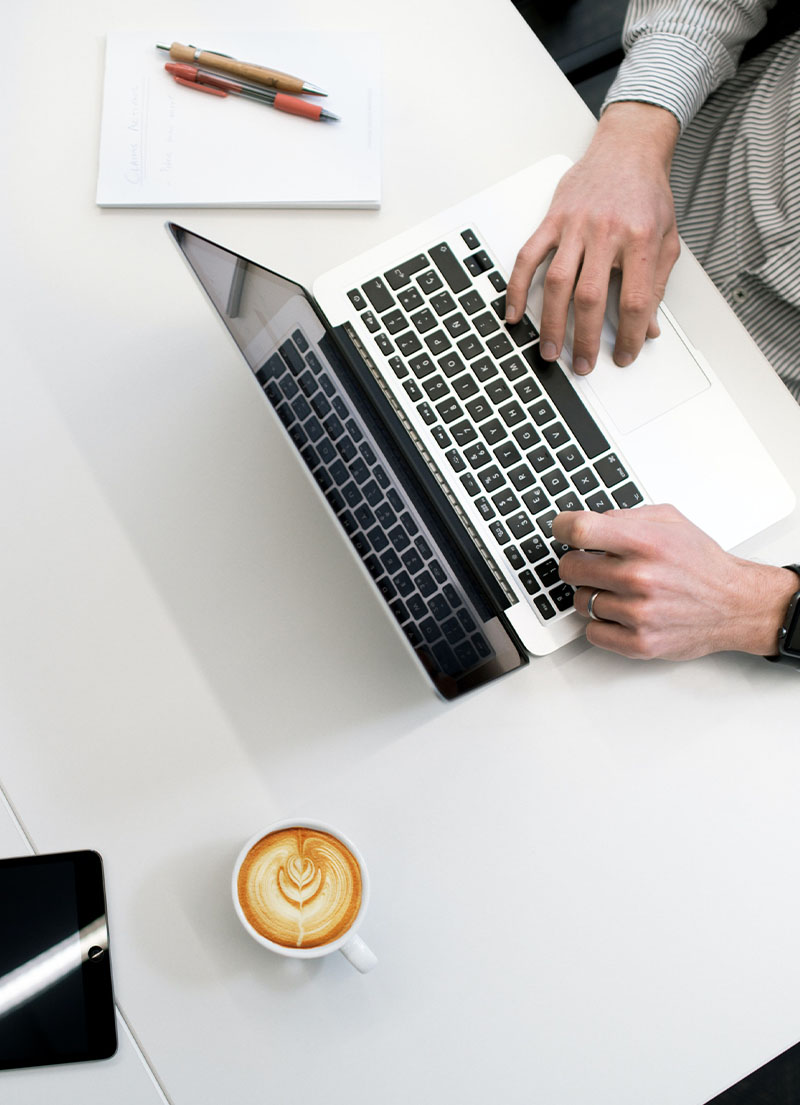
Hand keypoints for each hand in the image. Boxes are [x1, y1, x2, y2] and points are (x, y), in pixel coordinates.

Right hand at [505, 102, 680, 374]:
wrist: (627, 149)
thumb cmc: (647, 194)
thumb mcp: (666, 239)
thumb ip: (656, 284)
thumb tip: (650, 328)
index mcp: (640, 239)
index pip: (635, 300)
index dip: (631, 335)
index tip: (625, 356)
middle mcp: (606, 231)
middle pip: (590, 297)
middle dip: (585, 339)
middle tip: (583, 365)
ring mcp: (575, 225)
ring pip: (557, 283)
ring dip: (551, 323)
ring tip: (550, 350)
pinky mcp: (552, 219)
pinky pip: (528, 257)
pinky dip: (518, 287)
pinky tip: (514, 312)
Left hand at [555, 505, 798, 659]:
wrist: (735, 605)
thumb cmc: (702, 563)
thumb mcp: (670, 521)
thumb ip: (625, 516)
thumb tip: (587, 521)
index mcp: (646, 543)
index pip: (580, 531)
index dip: (562, 528)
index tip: (562, 530)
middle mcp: (640, 578)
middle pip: (570, 568)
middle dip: (577, 563)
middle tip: (593, 564)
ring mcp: (638, 614)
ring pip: (580, 601)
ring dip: (593, 594)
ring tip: (619, 590)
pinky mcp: (639, 643)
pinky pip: (592, 632)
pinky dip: (601, 623)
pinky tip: (620, 612)